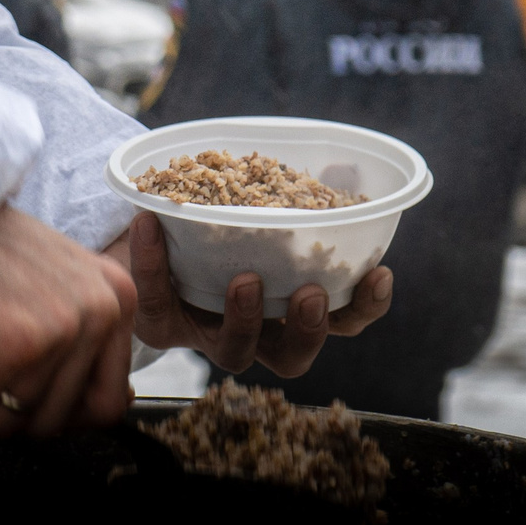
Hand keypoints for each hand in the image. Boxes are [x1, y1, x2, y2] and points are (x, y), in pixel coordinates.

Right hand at [0, 205, 136, 438]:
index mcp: (119, 299)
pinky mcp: (7, 345)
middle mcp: (99, 313)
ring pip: (9, 419)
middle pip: (55, 419)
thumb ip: (91, 345)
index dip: (61, 414)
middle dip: (8, 406)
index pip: (107, 404)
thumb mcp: (64, 286)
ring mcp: (56, 331)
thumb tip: (120, 401)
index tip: (29, 391)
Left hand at [115, 211, 392, 379]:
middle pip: (293, 356)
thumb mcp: (258, 200)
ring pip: (234, 351)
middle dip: (308, 330)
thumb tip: (343, 168)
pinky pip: (157, 306)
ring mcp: (208, 334)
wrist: (146, 229)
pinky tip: (150, 223)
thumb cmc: (218, 218)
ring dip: (246, 319)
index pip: (344, 319)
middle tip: (311, 294)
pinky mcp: (160, 325)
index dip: (365, 305)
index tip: (379, 273)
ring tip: (247, 280)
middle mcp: (257, 331)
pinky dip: (152, 264)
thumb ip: (298, 190)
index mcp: (291, 304)